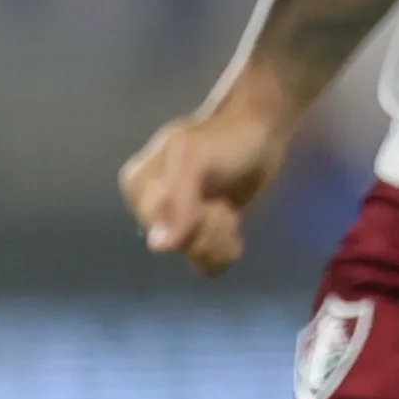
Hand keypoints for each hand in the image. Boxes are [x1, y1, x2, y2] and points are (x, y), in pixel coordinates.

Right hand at [119, 85, 293, 276]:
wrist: (259, 134)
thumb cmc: (225, 140)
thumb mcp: (195, 160)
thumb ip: (176, 200)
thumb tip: (159, 246)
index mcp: (138, 187)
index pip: (159, 230)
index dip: (190, 219)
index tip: (204, 195)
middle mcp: (150, 209)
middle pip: (179, 246)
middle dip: (209, 226)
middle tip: (219, 200)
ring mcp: (176, 224)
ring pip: (196, 256)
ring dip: (222, 235)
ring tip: (227, 207)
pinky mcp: (200, 236)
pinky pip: (207, 265)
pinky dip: (226, 249)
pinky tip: (232, 223)